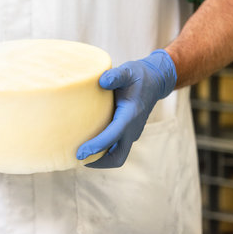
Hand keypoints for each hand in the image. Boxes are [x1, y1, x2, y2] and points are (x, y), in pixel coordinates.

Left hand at [76, 49, 176, 167]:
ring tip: (79, 156)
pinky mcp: (128, 133)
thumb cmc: (138, 76)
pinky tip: (88, 145)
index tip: (79, 153)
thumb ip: (116, 75)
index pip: (113, 136)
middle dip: (98, 162)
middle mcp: (133, 129)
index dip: (96, 146)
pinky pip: (116, 148)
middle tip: (77, 159)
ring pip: (117, 155)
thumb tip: (101, 81)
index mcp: (131, 115)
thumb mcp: (128, 71)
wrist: (155, 80)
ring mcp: (132, 133)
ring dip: (100, 159)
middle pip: (117, 157)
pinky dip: (103, 151)